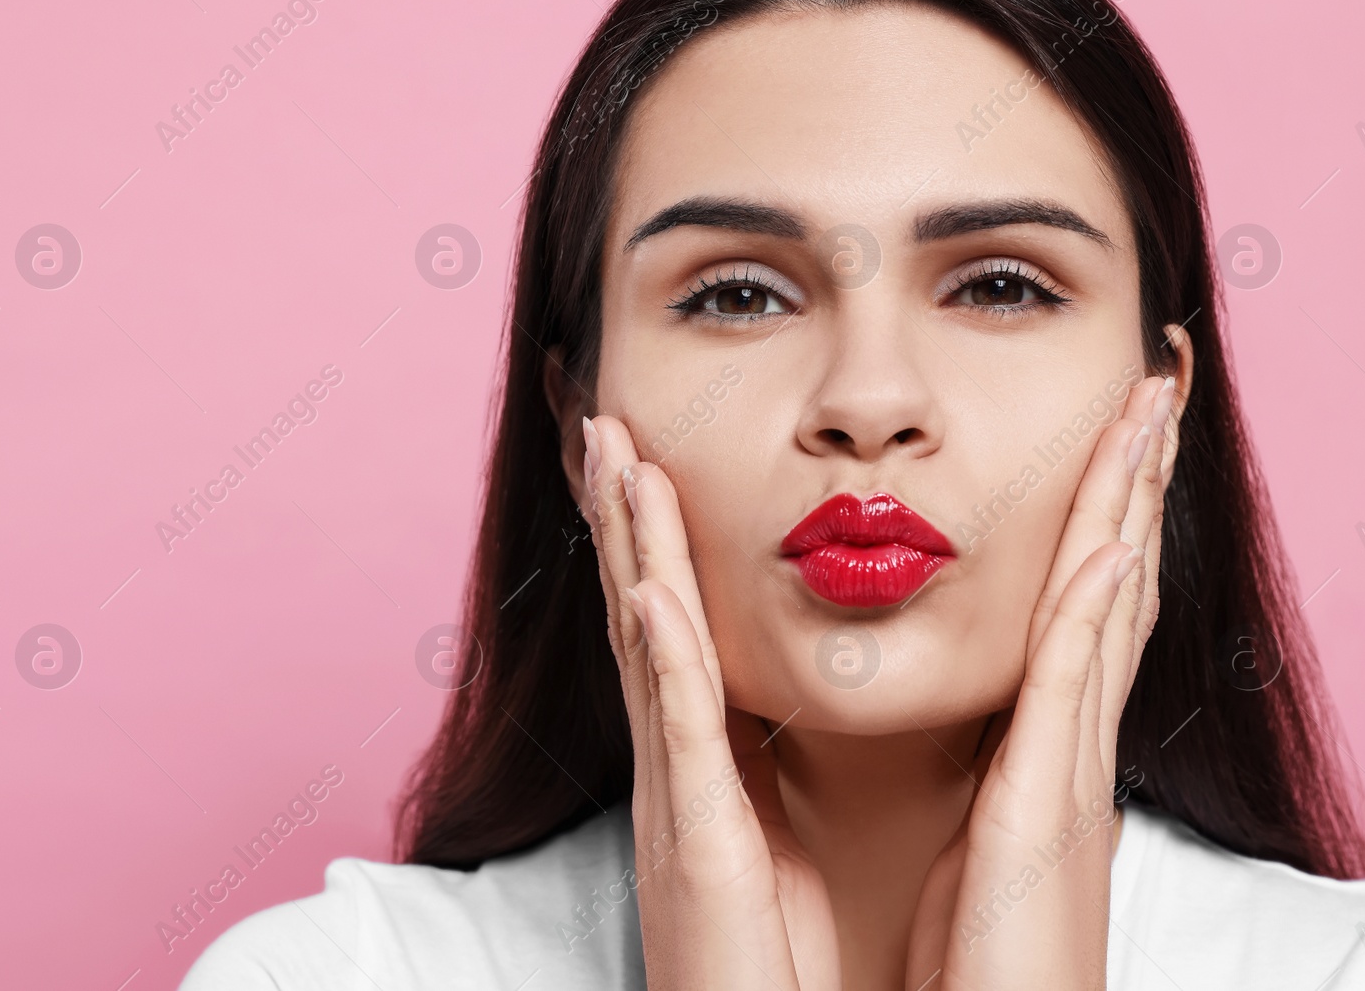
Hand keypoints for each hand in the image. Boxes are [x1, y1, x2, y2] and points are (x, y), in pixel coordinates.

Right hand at [581, 414, 839, 990]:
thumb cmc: (758, 964)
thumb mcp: (750, 849)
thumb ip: (745, 776)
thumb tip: (751, 722)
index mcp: (696, 764)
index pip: (670, 628)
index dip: (651, 541)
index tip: (645, 460)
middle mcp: (673, 767)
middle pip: (641, 613)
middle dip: (622, 516)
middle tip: (606, 426)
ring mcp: (676, 800)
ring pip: (648, 648)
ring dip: (631, 551)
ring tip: (618, 463)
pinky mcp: (698, 844)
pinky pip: (681, 733)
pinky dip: (665, 658)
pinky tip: (654, 591)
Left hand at [905, 373, 1179, 989]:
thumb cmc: (980, 956)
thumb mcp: (985, 834)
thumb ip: (992, 761)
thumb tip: (987, 706)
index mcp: (1048, 746)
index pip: (1082, 600)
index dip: (1104, 511)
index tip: (1113, 429)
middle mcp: (1074, 745)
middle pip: (1116, 581)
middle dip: (1135, 480)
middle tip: (1157, 384)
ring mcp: (1071, 773)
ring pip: (1109, 611)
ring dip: (1126, 508)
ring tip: (1147, 415)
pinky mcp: (1049, 814)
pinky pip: (1072, 693)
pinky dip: (1093, 616)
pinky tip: (1107, 548)